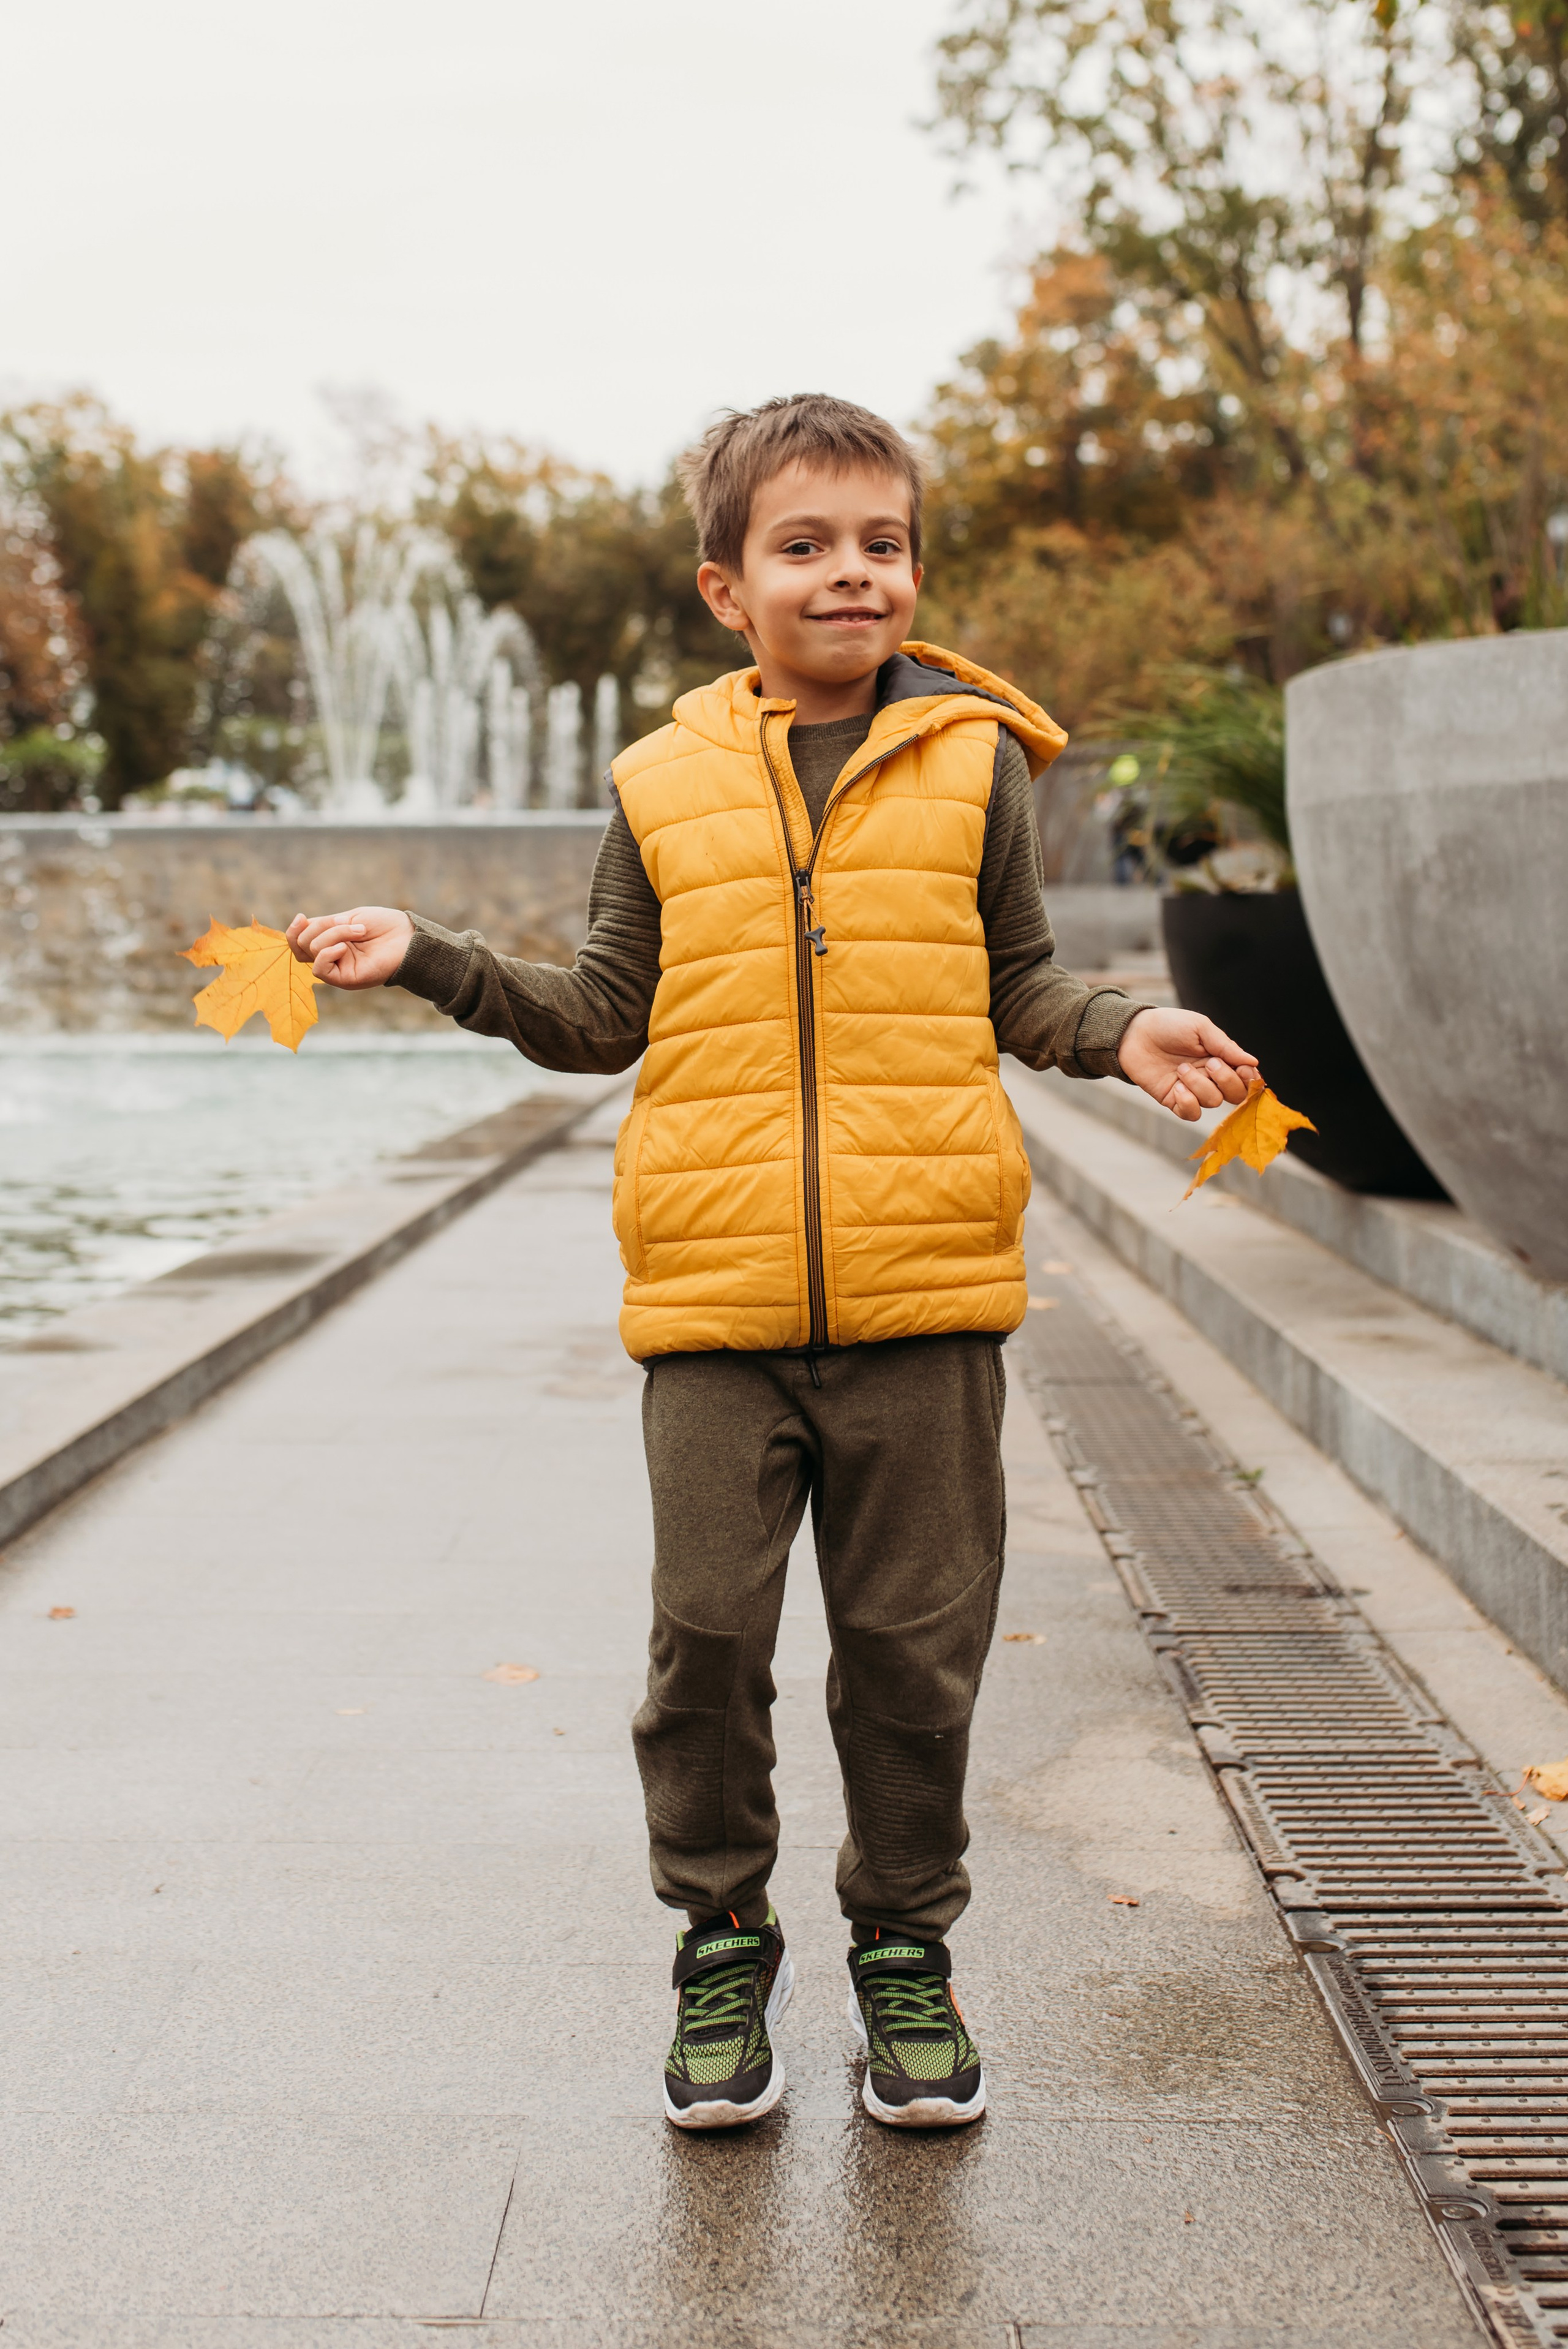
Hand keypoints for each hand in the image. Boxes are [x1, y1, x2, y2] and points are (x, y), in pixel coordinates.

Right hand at [286, 906, 413, 990]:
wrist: (407, 936)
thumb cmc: (383, 925)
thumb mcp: (348, 919)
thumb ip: (323, 925)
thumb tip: (300, 925)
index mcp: (329, 942)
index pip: (299, 942)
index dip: (294, 930)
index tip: (302, 917)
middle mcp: (331, 957)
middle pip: (303, 945)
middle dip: (321, 927)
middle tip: (348, 923)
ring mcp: (337, 970)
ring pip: (313, 951)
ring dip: (334, 934)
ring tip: (360, 931)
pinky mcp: (345, 980)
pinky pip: (320, 969)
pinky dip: (328, 953)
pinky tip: (345, 947)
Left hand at [1117, 1006, 1259, 1121]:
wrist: (1134, 1033)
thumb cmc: (1168, 1025)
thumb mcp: (1200, 1028)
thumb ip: (1225, 1046)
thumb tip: (1253, 1062)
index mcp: (1221, 1058)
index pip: (1245, 1077)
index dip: (1248, 1077)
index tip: (1242, 1068)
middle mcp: (1210, 1076)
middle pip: (1235, 1095)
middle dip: (1226, 1081)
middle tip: (1210, 1063)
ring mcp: (1192, 1090)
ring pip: (1213, 1102)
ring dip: (1199, 1085)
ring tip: (1181, 1069)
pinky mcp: (1174, 1100)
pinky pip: (1191, 1114)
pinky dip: (1188, 1102)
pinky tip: (1176, 1087)